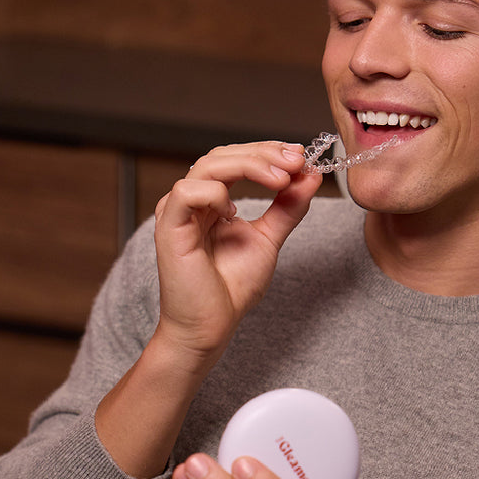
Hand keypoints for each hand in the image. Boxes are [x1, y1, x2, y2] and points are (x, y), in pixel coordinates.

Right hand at [153, 142, 320, 367]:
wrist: (212, 326)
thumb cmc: (231, 288)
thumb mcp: (269, 239)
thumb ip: (288, 207)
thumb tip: (310, 175)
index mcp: (212, 199)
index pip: (237, 158)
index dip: (268, 151)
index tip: (301, 157)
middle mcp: (193, 200)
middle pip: (223, 155)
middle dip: (264, 153)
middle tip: (297, 161)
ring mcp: (178, 211)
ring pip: (208, 166)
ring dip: (249, 165)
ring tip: (281, 180)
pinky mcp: (169, 227)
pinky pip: (187, 192)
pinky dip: (215, 193)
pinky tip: (233, 213)